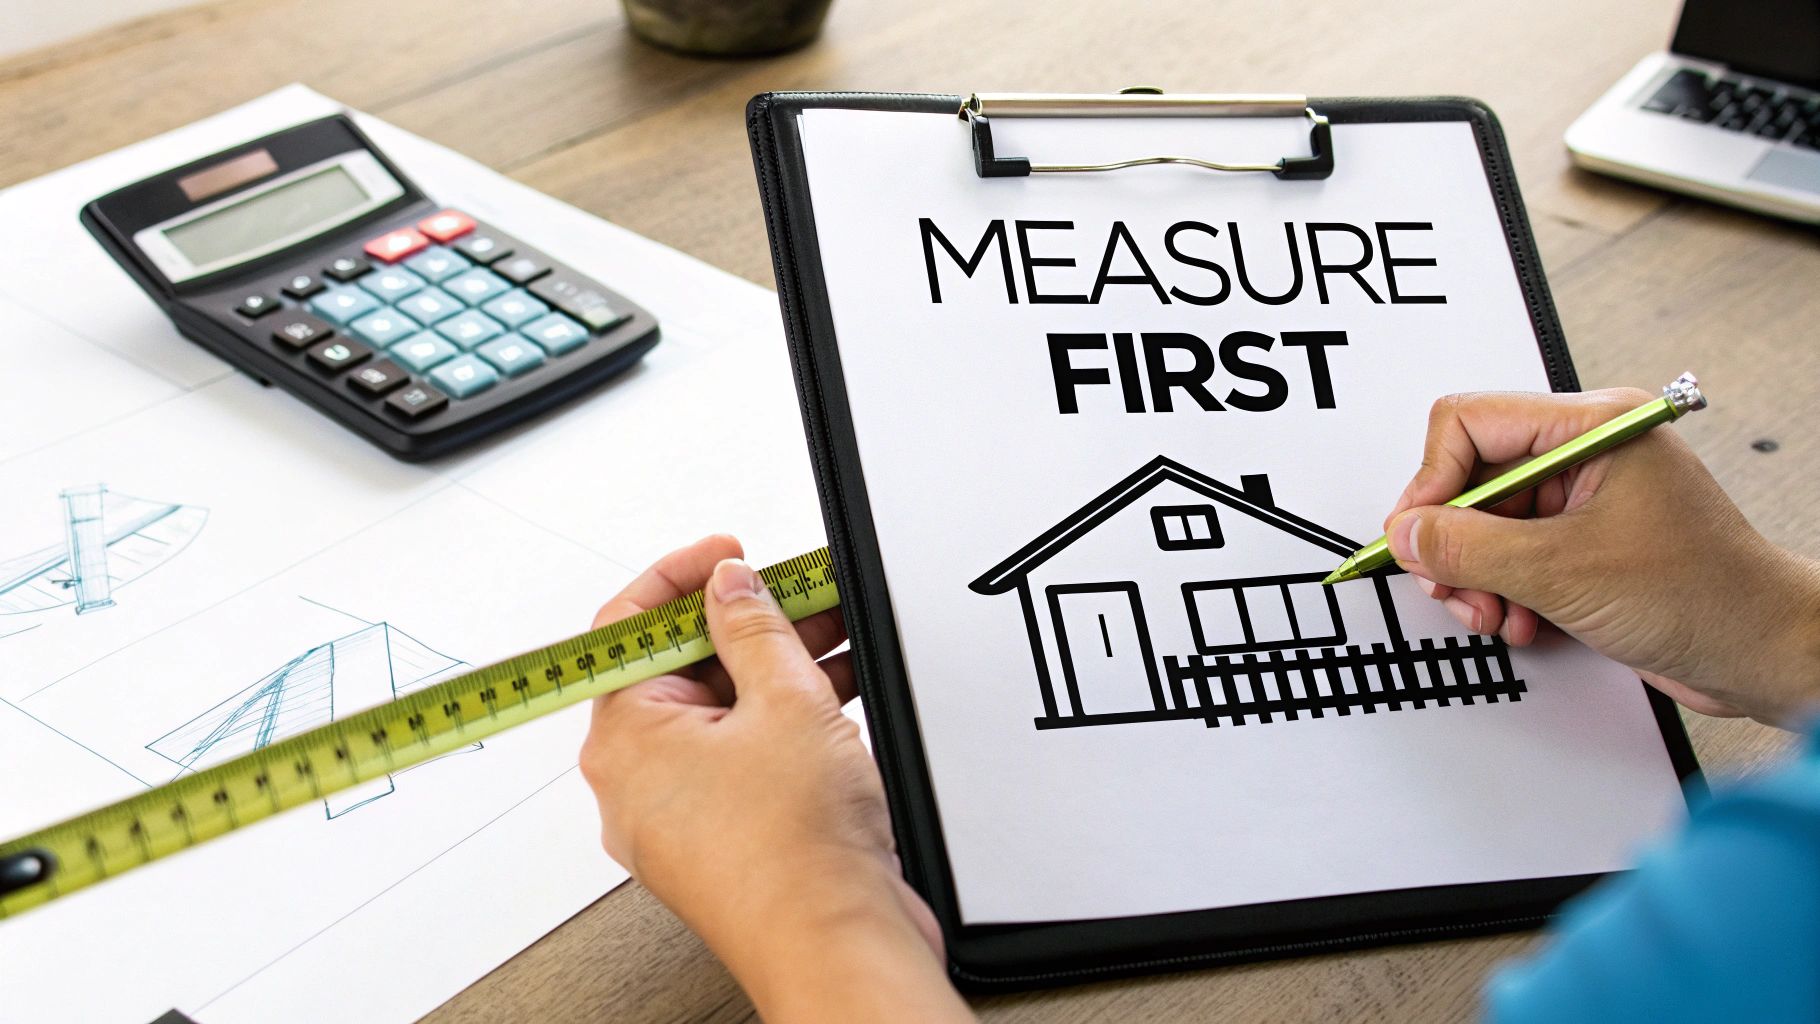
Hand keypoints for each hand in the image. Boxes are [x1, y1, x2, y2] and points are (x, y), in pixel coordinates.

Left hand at [579, 536, 969, 1022]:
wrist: (837, 944)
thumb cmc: (794, 855)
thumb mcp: (784, 701)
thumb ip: (753, 626)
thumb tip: (730, 588)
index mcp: (623, 739)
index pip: (627, 626)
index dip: (682, 577)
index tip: (728, 555)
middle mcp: (636, 780)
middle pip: (678, 667)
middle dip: (745, 622)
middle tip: (799, 591)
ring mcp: (678, 814)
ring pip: (718, 714)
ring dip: (773, 668)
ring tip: (831, 633)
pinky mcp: (723, 838)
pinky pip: (740, 757)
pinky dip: (780, 720)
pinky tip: (831, 694)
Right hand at [1385, 389, 1819, 726]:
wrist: (1763, 654)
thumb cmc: (1706, 599)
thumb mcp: (1564, 571)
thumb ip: (1471, 548)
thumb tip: (1407, 532)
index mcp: (1593, 425)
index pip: (1470, 422)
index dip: (1432, 480)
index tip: (1419, 534)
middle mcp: (1587, 452)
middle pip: (1472, 476)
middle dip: (1456, 542)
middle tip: (1454, 584)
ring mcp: (1586, 497)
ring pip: (1486, 522)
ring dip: (1477, 576)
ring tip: (1495, 613)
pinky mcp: (1584, 540)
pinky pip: (1512, 553)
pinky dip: (1503, 591)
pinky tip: (1522, 620)